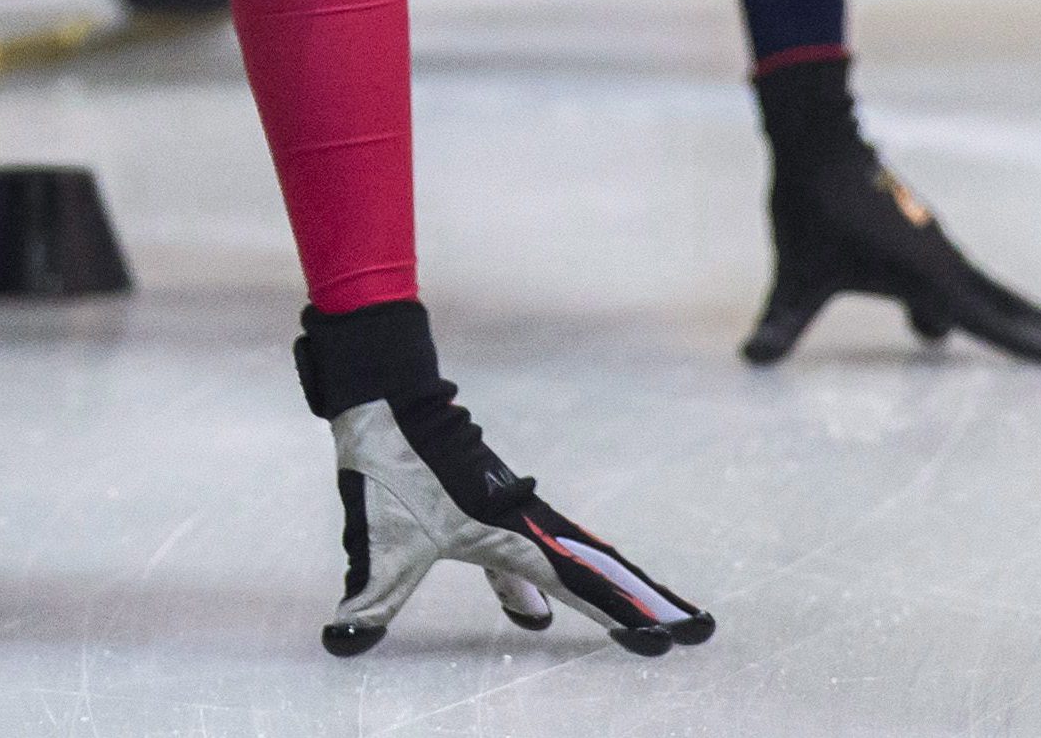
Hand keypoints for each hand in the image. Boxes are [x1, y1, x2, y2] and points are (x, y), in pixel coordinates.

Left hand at [294, 299, 709, 657]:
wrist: (386, 398)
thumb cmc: (389, 464)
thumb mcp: (377, 541)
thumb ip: (370, 597)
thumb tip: (341, 642)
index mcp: (510, 534)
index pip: (581, 587)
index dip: (625, 616)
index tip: (666, 639)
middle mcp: (526, 524)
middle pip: (604, 573)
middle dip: (651, 603)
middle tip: (699, 630)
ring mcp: (517, 515)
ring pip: (582, 561)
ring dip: (618, 592)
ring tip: (654, 622)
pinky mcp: (496, 510)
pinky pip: (545, 554)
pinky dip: (561, 582)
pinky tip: (535, 613)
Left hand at [742, 54, 1040, 364]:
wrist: (818, 142)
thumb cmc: (809, 209)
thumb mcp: (795, 274)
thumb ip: (780, 321)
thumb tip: (749, 361)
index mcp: (925, 274)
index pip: (985, 319)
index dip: (1024, 343)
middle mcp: (943, 263)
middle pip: (1011, 304)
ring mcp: (938, 252)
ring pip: (994, 293)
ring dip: (1031, 317)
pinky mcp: (924, 244)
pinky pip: (969, 283)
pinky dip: (991, 305)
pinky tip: (955, 327)